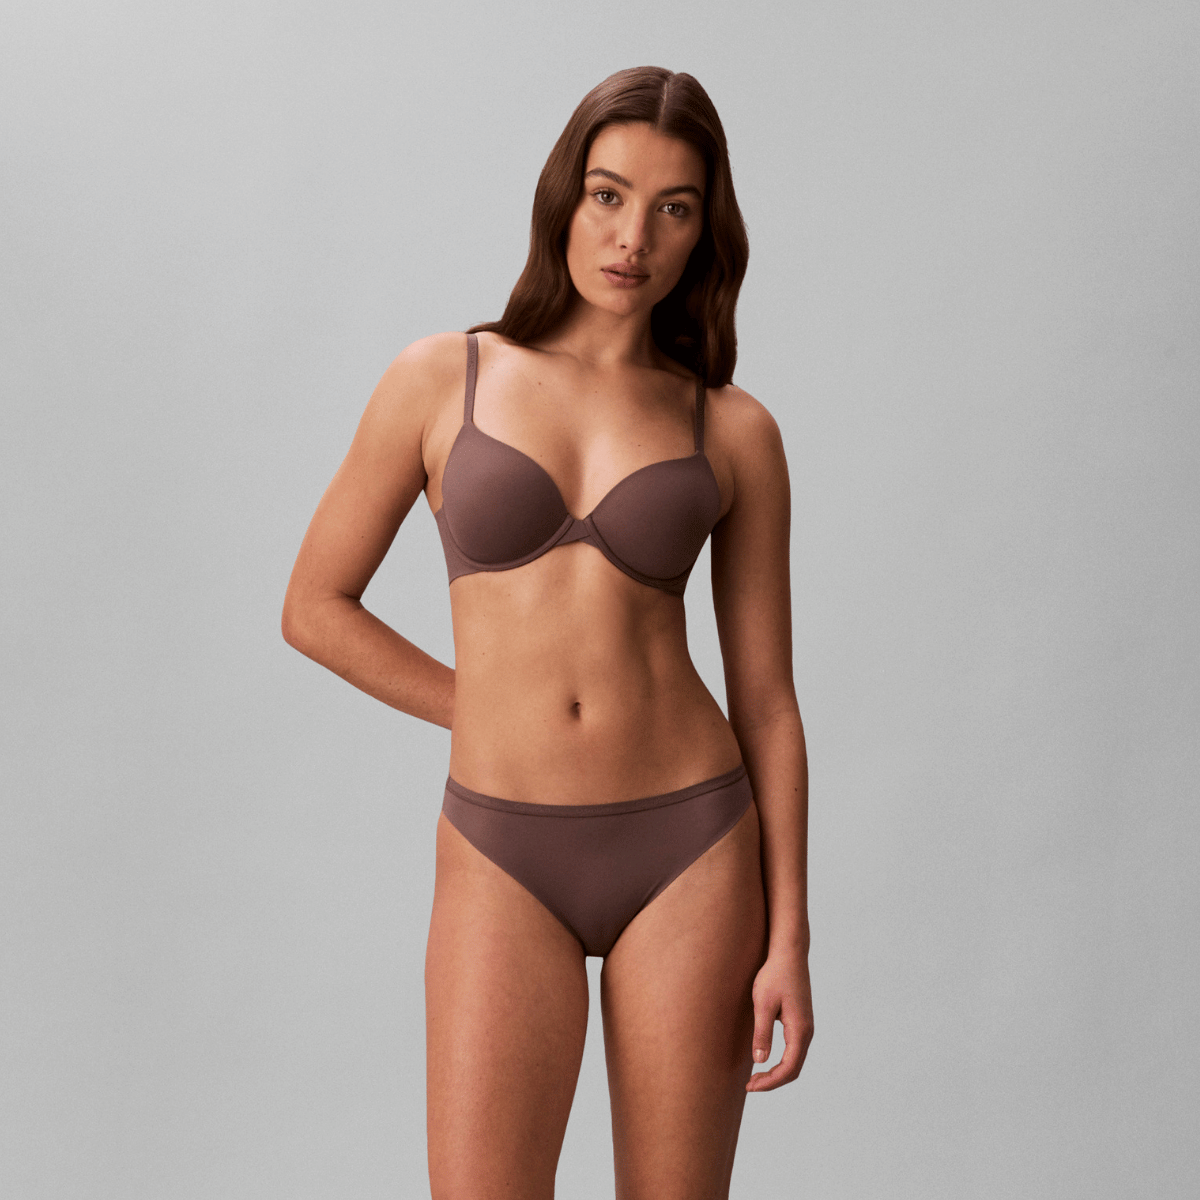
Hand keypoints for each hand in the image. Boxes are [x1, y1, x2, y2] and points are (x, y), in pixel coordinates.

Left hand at [745, 947, 812, 1091]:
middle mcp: (807, 1031)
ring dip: (776, 1071)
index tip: (751, 1086)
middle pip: (793, 1068)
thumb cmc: (774, 975)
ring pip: (794, 1059)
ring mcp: (805, 1026)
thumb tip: (760, 1061)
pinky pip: (793, 1049)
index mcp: (800, 1030)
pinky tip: (765, 1058)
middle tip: (749, 1085)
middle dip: (772, 1081)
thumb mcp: (763, 1003)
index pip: (789, 1068)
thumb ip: (762, 1033)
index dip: (770, 1082)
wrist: (789, 952)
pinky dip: (781, 1060)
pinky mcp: (800, 1020)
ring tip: (755, 1076)